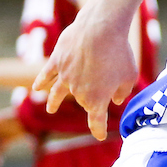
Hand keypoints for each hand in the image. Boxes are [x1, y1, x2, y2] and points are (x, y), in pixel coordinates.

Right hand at [32, 17, 136, 140]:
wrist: (101, 29)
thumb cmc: (119, 52)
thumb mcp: (130, 75)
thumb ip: (123, 92)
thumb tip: (115, 100)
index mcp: (97, 100)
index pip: (96, 121)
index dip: (97, 130)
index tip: (99, 136)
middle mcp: (78, 92)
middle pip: (82, 99)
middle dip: (90, 98)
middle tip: (102, 84)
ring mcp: (64, 77)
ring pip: (56, 93)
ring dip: (53, 102)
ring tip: (50, 109)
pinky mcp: (57, 61)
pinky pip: (46, 75)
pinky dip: (40, 81)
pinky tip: (36, 87)